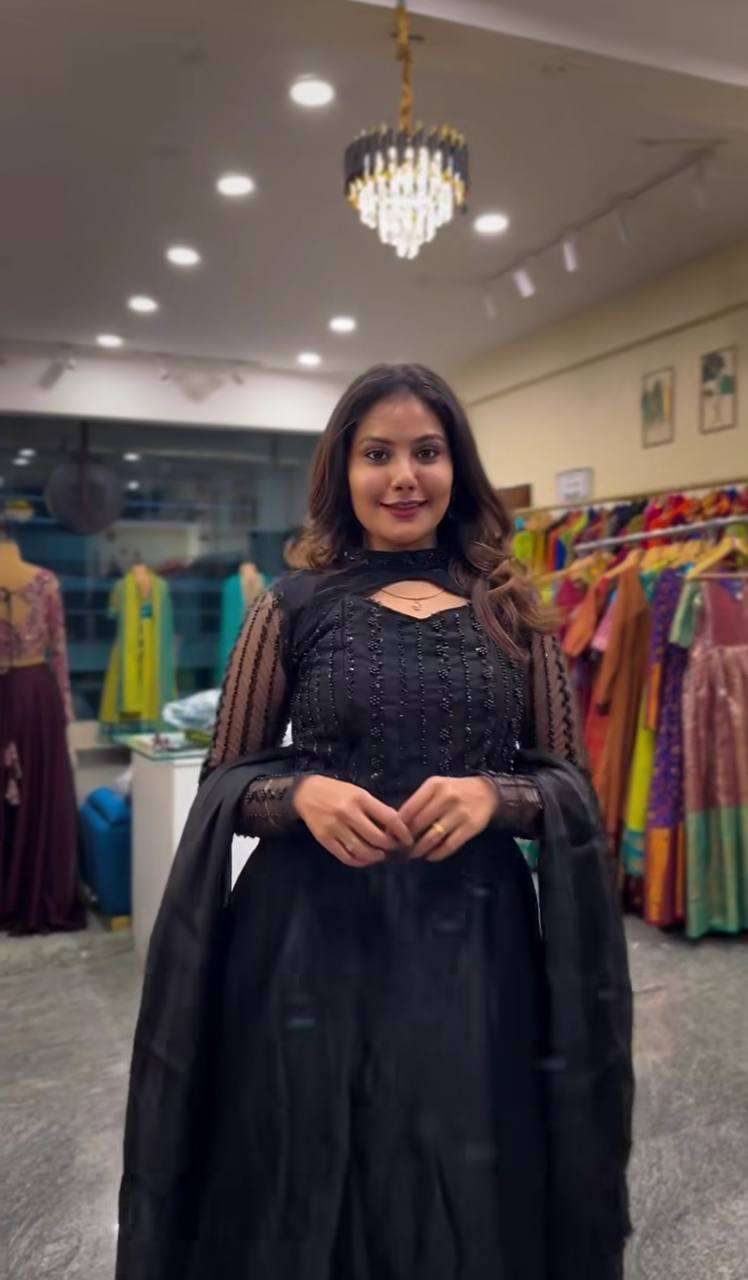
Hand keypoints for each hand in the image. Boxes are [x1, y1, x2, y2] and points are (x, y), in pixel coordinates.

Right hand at [293, 775, 413, 867]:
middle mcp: (348, 813)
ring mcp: (335, 827)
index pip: (389, 818)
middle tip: (394, 848)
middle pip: (377, 838)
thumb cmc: (337, 791)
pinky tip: (365, 859)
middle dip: (390, 846)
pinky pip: (346, 857)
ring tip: (380, 855)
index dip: (402, 832)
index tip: (408, 840)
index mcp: (360, 798)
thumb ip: (375, 808)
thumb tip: (396, 825)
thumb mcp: (358, 792)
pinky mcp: (324, 839)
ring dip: (376, 856)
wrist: (306, 793)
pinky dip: (359, 862)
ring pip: (362, 850)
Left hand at [398, 775, 498, 860]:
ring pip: (432, 837)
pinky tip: (430, 856)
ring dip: (419, 849)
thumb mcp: (436, 788)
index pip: (409, 809)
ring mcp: (459, 813)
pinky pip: (449, 845)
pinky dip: (437, 854)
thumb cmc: (454, 791)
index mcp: (434, 786)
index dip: (397, 826)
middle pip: (419, 824)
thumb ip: (418, 802)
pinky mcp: (470, 827)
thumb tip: (397, 825)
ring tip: (413, 854)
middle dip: (407, 840)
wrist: (486, 793)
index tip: (391, 836)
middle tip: (400, 849)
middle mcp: (446, 797)